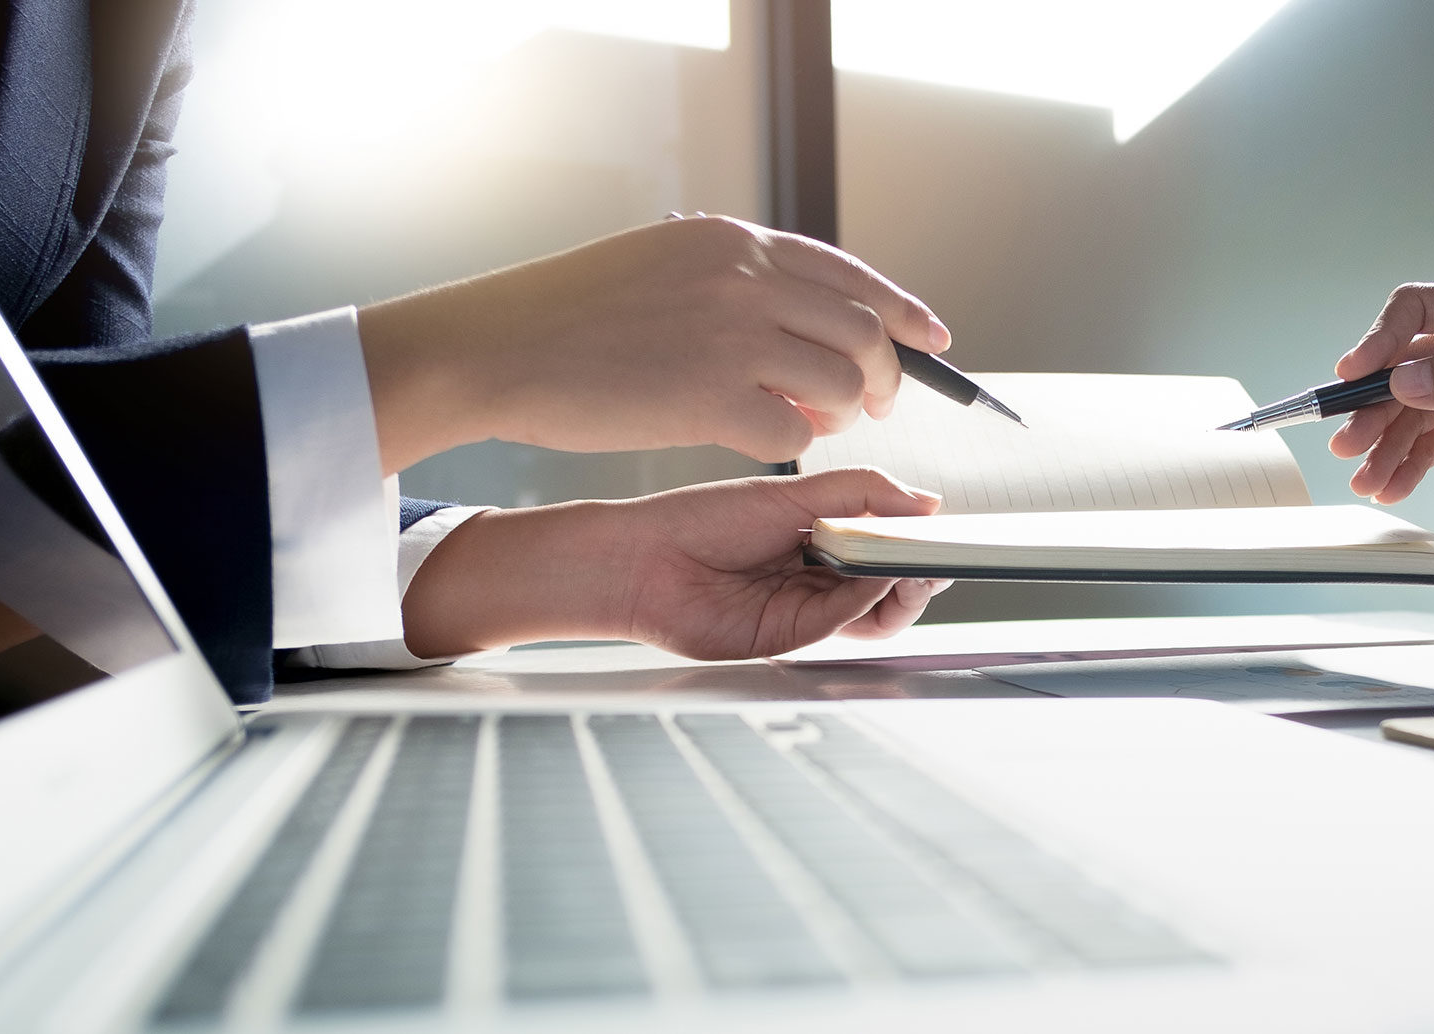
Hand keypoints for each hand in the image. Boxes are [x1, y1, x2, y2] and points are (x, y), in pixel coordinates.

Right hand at [359, 216, 950, 469]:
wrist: (500, 346)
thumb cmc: (567, 316)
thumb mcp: (663, 263)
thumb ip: (734, 280)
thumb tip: (801, 321)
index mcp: (734, 242)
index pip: (850, 274)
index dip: (903, 310)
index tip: (934, 338)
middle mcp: (744, 279)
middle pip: (864, 331)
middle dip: (885, 376)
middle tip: (878, 403)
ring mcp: (733, 337)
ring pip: (841, 382)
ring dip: (843, 413)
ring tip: (821, 425)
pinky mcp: (713, 397)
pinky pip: (793, 431)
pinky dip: (795, 442)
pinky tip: (770, 441)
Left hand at [399, 467, 951, 660]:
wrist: (641, 561)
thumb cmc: (696, 521)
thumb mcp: (789, 493)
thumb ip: (860, 493)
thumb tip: (923, 501)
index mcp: (820, 535)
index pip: (888, 541)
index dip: (919, 537)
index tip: (944, 526)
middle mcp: (818, 575)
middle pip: (894, 583)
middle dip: (923, 567)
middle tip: (936, 550)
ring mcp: (808, 608)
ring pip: (879, 611)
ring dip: (904, 588)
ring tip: (911, 563)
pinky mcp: (793, 637)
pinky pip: (847, 624)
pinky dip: (868, 601)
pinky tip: (873, 576)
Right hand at [1328, 280, 1433, 574]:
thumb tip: (1406, 378)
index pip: (1419, 311)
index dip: (1382, 339)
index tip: (1355, 373)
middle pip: (1398, 368)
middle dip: (1371, 408)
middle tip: (1350, 442)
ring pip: (1399, 413)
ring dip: (1379, 446)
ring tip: (1366, 478)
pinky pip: (1415, 447)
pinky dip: (1398, 468)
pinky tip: (1388, 486)